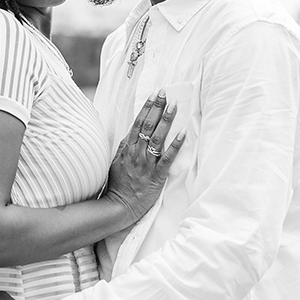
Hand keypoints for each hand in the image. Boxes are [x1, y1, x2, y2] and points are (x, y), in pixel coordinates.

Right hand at [104, 92, 185, 221]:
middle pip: (147, 125)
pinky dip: (175, 144)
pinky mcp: (156, 176)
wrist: (118, 206)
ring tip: (174, 105)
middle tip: (165, 92)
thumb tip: (132, 134)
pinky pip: (167, 158)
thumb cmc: (118, 185)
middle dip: (157, 107)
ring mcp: (146, 164)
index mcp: (126, 148)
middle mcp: (136, 153)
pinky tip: (183, 132)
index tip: (154, 94)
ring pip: (157, 138)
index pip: (137, 123)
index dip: (147, 107)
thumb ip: (126, 148)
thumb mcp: (117, 162)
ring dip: (166, 120)